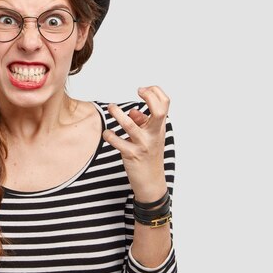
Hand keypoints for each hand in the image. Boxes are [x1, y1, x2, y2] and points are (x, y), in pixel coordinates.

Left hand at [102, 86, 169, 201]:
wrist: (151, 182)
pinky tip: (107, 133)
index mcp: (159, 127)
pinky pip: (117, 141)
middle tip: (138, 91)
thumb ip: (142, 123)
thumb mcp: (149, 137)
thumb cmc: (149, 156)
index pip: (165, 103)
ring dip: (117, 114)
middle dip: (149, 96)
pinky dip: (109, 135)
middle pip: (159, 111)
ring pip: (130, 124)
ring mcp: (143, 145)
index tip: (142, 90)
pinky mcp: (131, 154)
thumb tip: (131, 111)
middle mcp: (154, 134)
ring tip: (111, 108)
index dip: (155, 91)